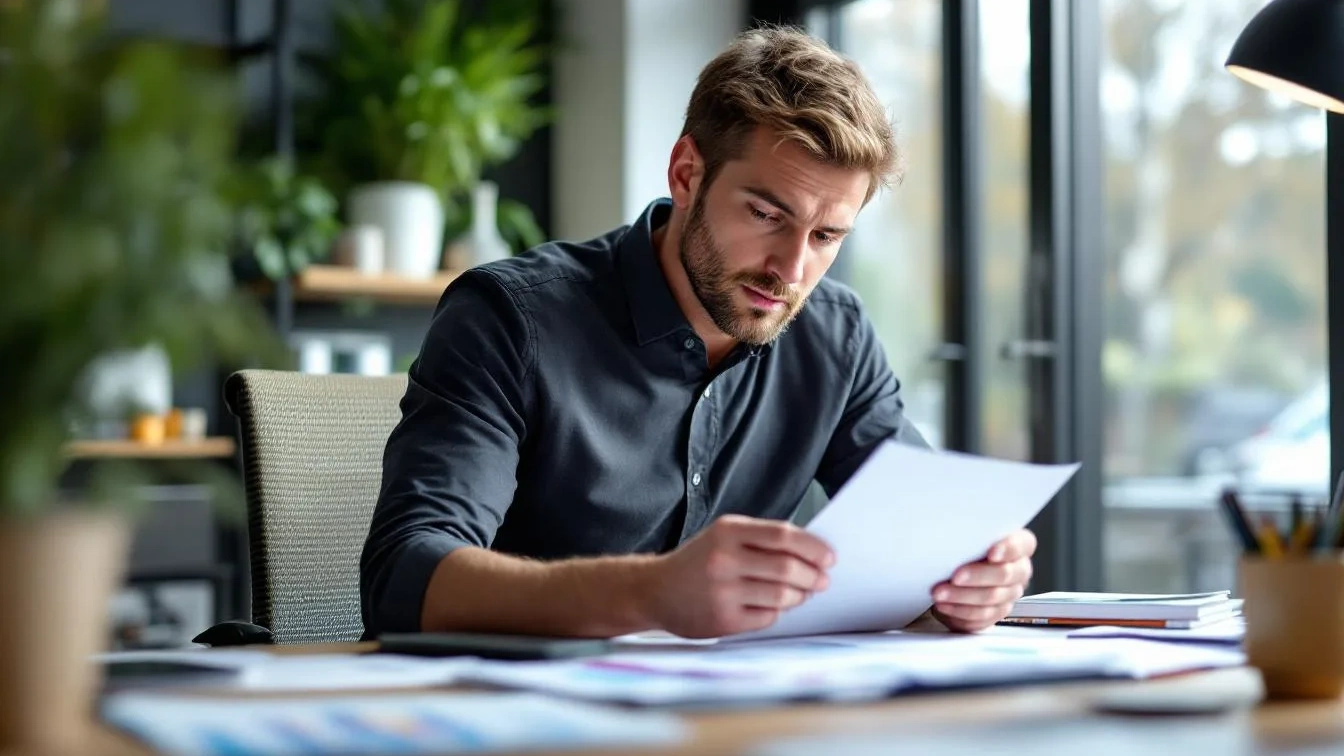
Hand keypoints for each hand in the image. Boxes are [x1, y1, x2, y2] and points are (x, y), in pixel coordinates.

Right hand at [642, 515, 834, 637]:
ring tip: (801, 593)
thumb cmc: (698, 561)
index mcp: (728, 532)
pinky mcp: (723, 620)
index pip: (784, 536)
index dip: (813, 547)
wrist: (655, 590)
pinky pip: (767, 617)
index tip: (829, 557)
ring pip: (782, 596)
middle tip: (821, 580)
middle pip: (788, 568)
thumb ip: (762, 540)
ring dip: (799, 596)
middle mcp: (724, 560)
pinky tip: (772, 606)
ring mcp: (723, 592)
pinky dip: (777, 612)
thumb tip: (811, 554)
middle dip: (812, 576)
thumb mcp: (723, 536)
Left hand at [931, 529, 1035, 632]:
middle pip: (1005, 574)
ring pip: (991, 598)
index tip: (992, 553)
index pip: (1023, 545)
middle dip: (977, 576)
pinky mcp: (995, 613)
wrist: (953, 570)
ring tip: (939, 593)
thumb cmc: (963, 545)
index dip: (1009, 549)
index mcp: (1019, 545)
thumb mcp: (967, 534)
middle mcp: (1018, 570)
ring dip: (962, 597)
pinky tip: (944, 605)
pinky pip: (981, 617)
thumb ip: (969, 533)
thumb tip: (951, 529)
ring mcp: (1009, 594)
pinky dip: (959, 611)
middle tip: (955, 577)